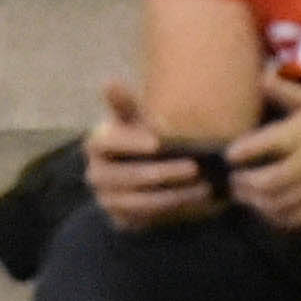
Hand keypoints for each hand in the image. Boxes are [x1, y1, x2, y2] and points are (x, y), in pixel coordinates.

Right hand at [83, 81, 215, 228]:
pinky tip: (197, 200)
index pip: (106, 142)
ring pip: (140, 201)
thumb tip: (108, 82)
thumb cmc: (142, 140)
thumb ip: (125, 104)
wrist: (146, 176)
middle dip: (164, 173)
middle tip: (195, 167)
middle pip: (129, 176)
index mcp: (96, 144)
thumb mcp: (135, 121)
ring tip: (204, 187)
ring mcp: (107, 199)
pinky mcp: (120, 219)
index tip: (157, 142)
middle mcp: (96, 174)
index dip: (130, 142)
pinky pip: (146, 218)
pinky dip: (173, 210)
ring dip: (174, 195)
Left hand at [226, 78, 300, 231]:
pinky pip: (294, 219)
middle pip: (269, 181)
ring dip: (254, 202)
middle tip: (232, 180)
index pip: (268, 143)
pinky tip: (264, 209)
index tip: (229, 155)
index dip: (244, 151)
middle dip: (244, 183)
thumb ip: (284, 90)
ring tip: (243, 195)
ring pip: (278, 203)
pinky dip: (273, 217)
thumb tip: (260, 75)